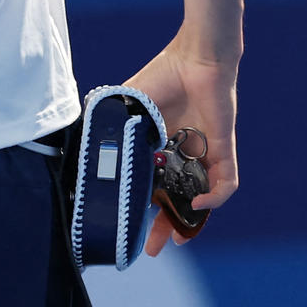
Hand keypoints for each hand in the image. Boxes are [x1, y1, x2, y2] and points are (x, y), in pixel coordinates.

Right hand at [123, 37, 239, 255]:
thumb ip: (109, 131)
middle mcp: (184, 155)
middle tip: (153, 250)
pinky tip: (199, 203)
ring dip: (190, 220)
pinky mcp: (223, 147)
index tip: (129, 230)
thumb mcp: (126, 110)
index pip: (154, 189)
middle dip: (165, 226)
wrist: (193, 56)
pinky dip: (216, 197)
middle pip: (177, 200)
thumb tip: (79, 154)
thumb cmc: (162, 75)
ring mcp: (205, 153)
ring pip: (201, 198)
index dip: (144, 211)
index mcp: (162, 148)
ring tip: (177, 238)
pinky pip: (227, 181)